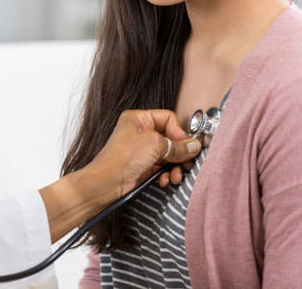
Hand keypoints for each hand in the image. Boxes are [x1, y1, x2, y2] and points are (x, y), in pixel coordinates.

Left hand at [40, 109, 202, 241]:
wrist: (107, 183)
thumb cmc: (121, 158)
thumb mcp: (155, 145)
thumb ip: (177, 145)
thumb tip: (194, 146)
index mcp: (139, 119)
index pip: (168, 119)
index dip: (179, 132)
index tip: (187, 145)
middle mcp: (140, 133)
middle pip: (170, 139)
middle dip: (180, 153)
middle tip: (187, 163)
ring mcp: (141, 150)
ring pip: (168, 155)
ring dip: (175, 167)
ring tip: (176, 175)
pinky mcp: (143, 166)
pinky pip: (162, 168)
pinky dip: (166, 174)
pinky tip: (165, 180)